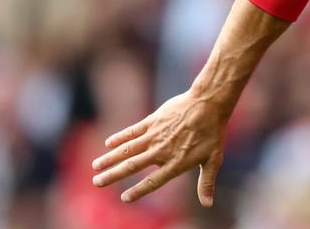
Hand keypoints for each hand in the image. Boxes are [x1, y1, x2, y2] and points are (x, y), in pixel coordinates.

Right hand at [91, 90, 227, 206]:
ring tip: (95, 166)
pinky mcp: (153, 121)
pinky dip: (119, 137)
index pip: (153, 182)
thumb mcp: (213, 159)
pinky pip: (132, 131)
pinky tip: (108, 143)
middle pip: (132, 166)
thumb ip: (206, 183)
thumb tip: (208, 205)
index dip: (138, 191)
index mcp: (176, 163)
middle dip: (112, 175)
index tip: (124, 198)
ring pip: (127, 149)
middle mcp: (162, 151)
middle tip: (97, 182)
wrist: (209, 103)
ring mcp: (155, 135)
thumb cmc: (213, 132)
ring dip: (110, 158)